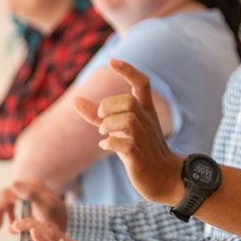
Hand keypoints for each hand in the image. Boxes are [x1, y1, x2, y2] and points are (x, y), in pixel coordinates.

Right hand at [0, 180, 67, 230]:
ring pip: (7, 200)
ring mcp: (28, 192)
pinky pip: (13, 204)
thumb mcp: (46, 207)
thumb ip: (31, 194)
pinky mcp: (28, 199)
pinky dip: (9, 214)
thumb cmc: (58, 216)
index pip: (7, 194)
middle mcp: (29, 186)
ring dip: (2, 213)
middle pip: (6, 196)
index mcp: (31, 186)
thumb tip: (14, 183)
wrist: (69, 222)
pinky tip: (11, 225)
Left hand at [10, 216, 122, 240]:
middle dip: (28, 223)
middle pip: (46, 228)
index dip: (33, 227)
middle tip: (13, 224)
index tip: (19, 227)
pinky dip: (43, 240)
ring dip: (31, 227)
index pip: (49, 232)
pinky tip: (33, 233)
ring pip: (49, 233)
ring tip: (17, 224)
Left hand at [73, 59, 184, 205]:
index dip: (128, 70)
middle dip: (108, 106)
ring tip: (103, 133)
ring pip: (128, 120)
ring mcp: (145, 140)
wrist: (165, 179)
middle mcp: (148, 122)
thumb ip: (97, 115)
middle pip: (129, 101)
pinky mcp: (140, 158)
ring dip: (109, 124)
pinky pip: (126, 145)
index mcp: (145, 112)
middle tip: (101, 118)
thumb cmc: (140, 149)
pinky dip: (110, 143)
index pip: (142, 83)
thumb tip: (75, 100)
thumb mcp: (119, 128)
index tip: (112, 61)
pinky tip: (105, 146)